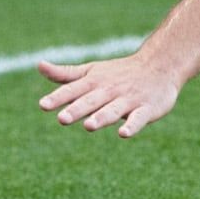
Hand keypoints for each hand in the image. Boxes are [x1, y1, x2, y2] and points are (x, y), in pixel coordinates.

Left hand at [37, 54, 179, 137]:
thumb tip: (39, 65)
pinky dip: (132, 125)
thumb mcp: (91, 71)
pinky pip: (138, 119)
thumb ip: (65, 74)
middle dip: (77, 109)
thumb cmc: (119, 72)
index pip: (73, 90)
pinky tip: (123, 134)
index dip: (58, 98)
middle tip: (62, 119)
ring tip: (89, 126)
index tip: (43, 106)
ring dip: (101, 117)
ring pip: (113, 110)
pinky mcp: (146, 109)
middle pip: (91, 101)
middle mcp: (110, 90)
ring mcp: (128, 99)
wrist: (160, 65)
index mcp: (94, 82)